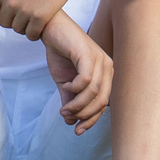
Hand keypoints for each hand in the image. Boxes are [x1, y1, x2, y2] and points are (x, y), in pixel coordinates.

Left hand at [0, 0, 86, 39]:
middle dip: (12, 21)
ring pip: (18, 30)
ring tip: (33, 19)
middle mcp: (10, 2)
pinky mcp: (40, 17)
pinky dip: (35, 32)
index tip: (7, 11)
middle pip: (3, 23)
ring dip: (25, 27)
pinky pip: (31, 34)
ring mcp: (25, 10)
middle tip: (23, 15)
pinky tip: (41, 25)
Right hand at [42, 12, 112, 130]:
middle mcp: (107, 66)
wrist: (51, 29)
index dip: (92, 120)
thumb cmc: (60, 53)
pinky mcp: (88, 54)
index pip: (104, 104)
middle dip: (85, 115)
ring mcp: (99, 59)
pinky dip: (74, 89)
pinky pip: (85, 80)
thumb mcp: (65, 83)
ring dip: (77, 105)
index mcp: (106, 74)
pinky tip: (65, 86)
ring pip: (93, 92)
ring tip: (63, 107)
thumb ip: (70, 101)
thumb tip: (70, 122)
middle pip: (102, 101)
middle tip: (67, 116)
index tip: (77, 130)